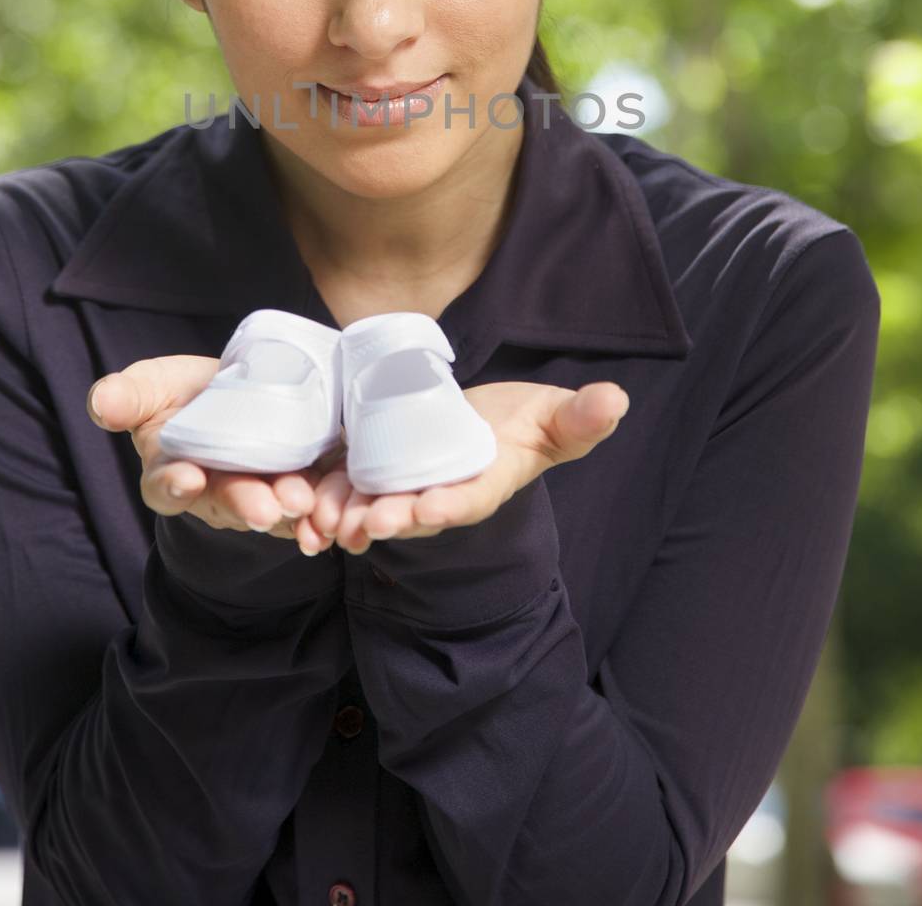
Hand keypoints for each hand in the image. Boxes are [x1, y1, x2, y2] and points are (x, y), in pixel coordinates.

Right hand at [86, 356, 347, 554]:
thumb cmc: (182, 394)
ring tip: (302, 504)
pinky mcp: (296, 485)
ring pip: (271, 507)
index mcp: (171, 472)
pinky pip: (309, 505)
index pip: (166, 485)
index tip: (187, 477)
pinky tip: (331, 521)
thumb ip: (127, 396)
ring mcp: (257, 491)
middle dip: (245, 503)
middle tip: (264, 507)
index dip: (175, 483)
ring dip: (288, 510)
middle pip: (227, 501)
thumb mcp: (150, 386)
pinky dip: (320, 514)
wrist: (236, 389)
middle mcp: (214, 492)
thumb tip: (100, 404)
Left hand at [307, 380, 629, 553]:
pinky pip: (350, 486)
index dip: (450, 505)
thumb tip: (616, 400)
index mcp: (485, 482)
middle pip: (414, 510)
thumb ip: (581, 416)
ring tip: (327, 518)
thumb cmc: (528, 422)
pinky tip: (306, 501)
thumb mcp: (557, 416)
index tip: (429, 508)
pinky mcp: (380, 468)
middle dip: (391, 517)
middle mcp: (443, 492)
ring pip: (375, 504)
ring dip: (351, 513)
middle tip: (368, 523)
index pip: (469, 499)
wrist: (490, 421)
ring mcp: (409, 483)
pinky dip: (329, 494)